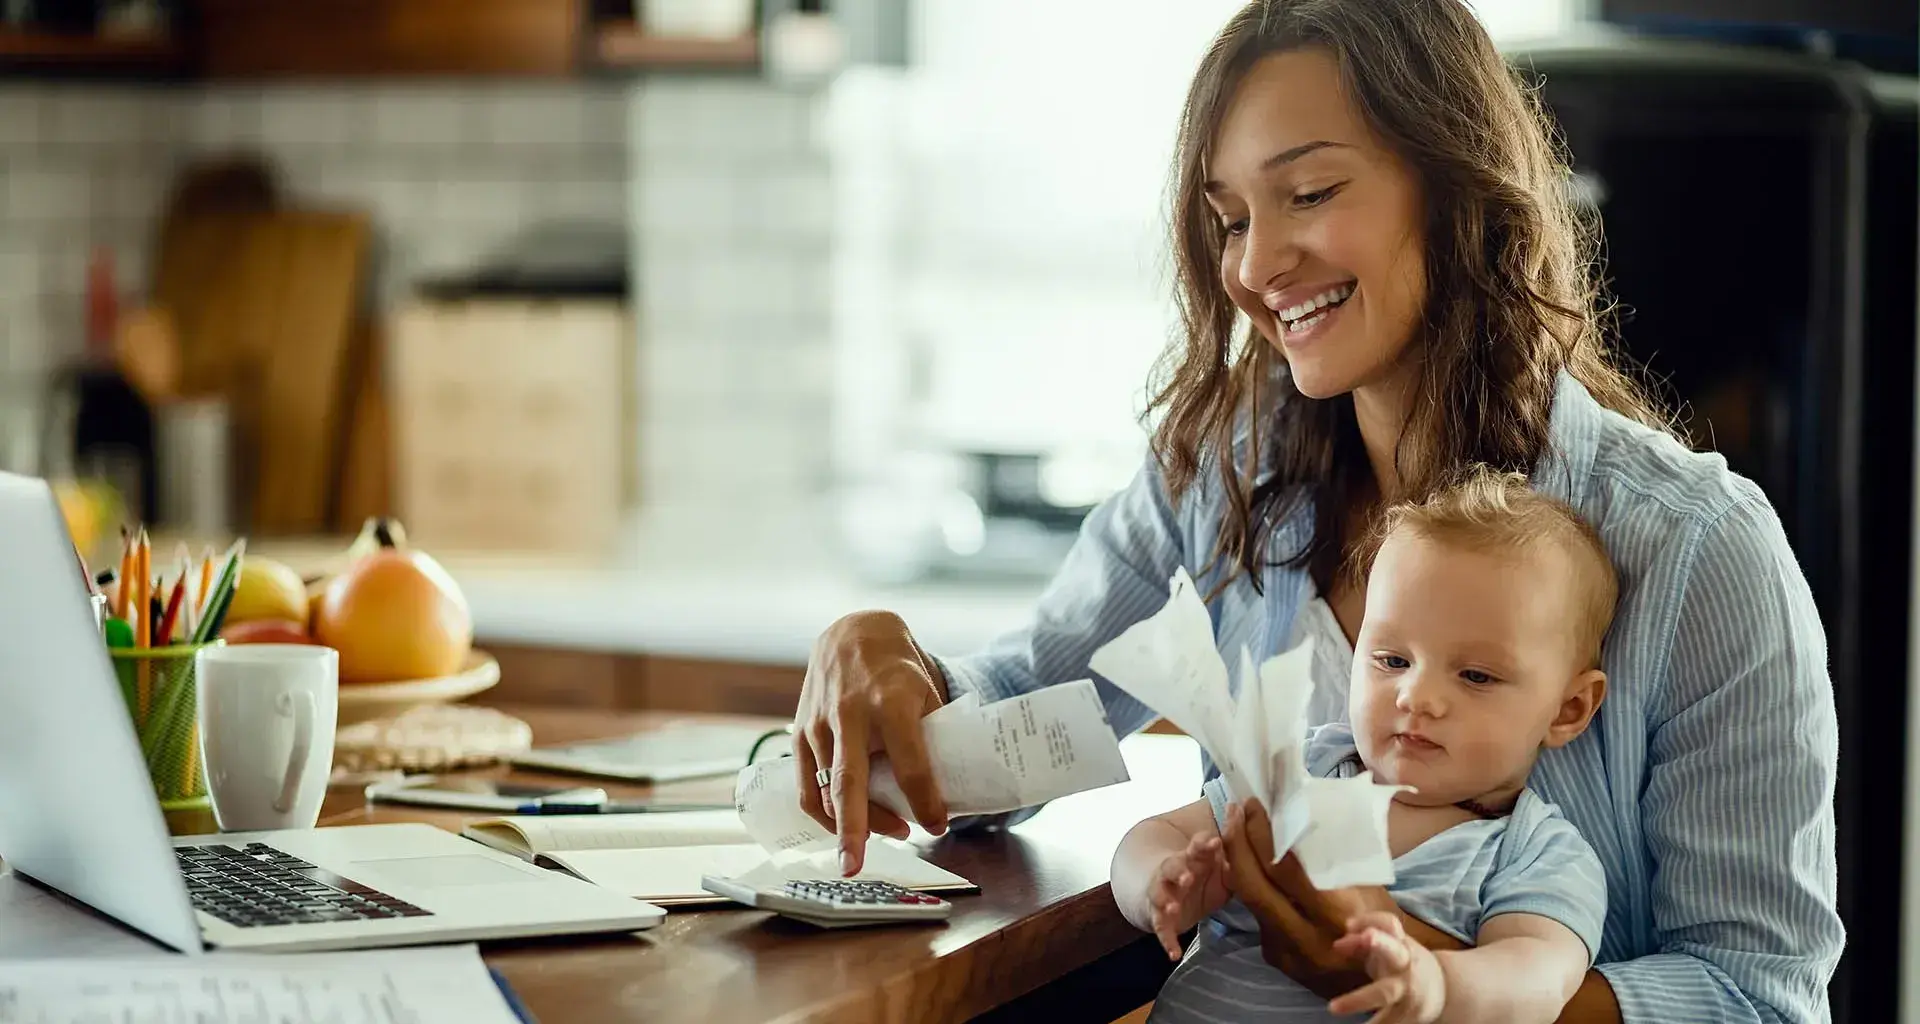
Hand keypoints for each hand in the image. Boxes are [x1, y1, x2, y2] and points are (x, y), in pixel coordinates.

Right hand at [795, 610, 949, 874]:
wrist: (852, 634)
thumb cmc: (897, 670)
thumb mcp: (927, 693)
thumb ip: (932, 739)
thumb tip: (947, 795)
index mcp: (889, 702)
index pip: (910, 761)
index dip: (926, 799)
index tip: (939, 824)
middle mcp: (849, 713)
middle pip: (851, 780)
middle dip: (854, 828)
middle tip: (856, 866)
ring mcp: (818, 723)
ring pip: (828, 790)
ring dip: (853, 824)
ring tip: (884, 836)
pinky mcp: (799, 732)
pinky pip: (807, 786)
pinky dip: (825, 814)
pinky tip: (846, 827)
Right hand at [1146, 831, 1228, 959]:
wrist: (1169, 893)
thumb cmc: (1201, 877)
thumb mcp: (1221, 871)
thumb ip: (1235, 866)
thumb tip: (1263, 859)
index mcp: (1193, 858)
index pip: (1196, 846)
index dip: (1203, 844)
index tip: (1215, 843)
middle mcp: (1175, 872)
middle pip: (1172, 867)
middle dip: (1179, 872)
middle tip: (1188, 878)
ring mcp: (1164, 893)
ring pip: (1160, 893)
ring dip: (1166, 900)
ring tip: (1172, 908)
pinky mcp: (1159, 916)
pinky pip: (1160, 927)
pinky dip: (1166, 940)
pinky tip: (1174, 954)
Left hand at [1220, 798, 1391, 997]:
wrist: (1384, 976)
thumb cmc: (1380, 919)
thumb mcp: (1368, 886)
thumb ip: (1334, 860)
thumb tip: (1297, 814)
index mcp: (1336, 916)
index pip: (1284, 870)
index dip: (1262, 834)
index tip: (1254, 805)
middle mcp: (1307, 938)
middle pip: (1253, 886)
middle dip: (1237, 843)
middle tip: (1234, 810)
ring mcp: (1287, 953)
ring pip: (1249, 901)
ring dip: (1237, 862)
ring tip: (1236, 828)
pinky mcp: (1276, 958)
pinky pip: (1257, 916)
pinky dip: (1251, 886)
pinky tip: (1250, 862)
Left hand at [1327, 912, 1445, 1022]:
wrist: (1443, 989)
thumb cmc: (1402, 962)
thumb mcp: (1387, 948)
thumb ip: (1362, 944)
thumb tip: (1338, 944)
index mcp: (1400, 943)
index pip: (1388, 924)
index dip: (1370, 920)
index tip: (1348, 925)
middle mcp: (1404, 964)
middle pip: (1393, 951)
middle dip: (1379, 942)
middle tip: (1366, 937)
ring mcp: (1405, 989)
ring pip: (1384, 993)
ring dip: (1359, 1000)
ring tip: (1334, 1007)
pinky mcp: (1407, 1013)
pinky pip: (1388, 1021)